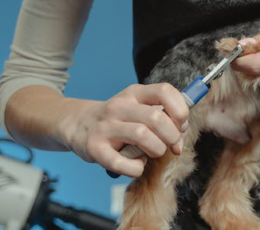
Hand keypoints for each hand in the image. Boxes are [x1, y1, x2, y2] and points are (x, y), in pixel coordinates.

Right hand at [58, 83, 189, 177]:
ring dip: (156, 150)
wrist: (78, 124)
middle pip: (157, 117)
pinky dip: (136, 168)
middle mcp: (120, 106)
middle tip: (171, 145)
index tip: (181, 125)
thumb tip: (182, 133)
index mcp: (134, 93)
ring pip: (142, 136)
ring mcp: (106, 127)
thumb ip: (162, 115)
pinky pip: (122, 163)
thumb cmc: (117, 119)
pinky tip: (136, 165)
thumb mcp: (137, 107)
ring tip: (153, 152)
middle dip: (172, 136)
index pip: (165, 91)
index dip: (180, 110)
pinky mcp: (95, 148)